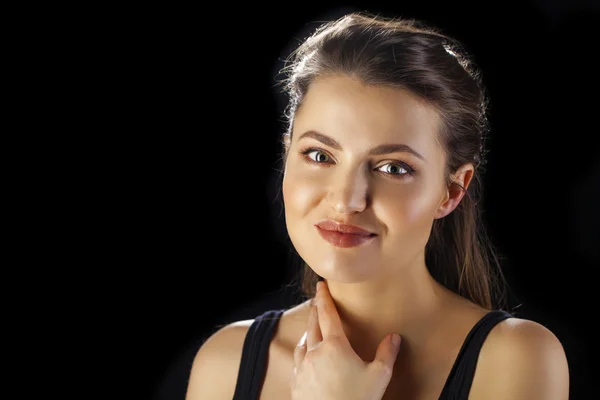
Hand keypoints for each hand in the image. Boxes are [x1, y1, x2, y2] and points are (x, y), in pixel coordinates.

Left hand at [291, 281, 400, 399]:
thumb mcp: (379, 377)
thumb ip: (386, 354)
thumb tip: (394, 337)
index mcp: (334, 346)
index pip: (327, 314)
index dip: (324, 297)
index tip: (321, 285)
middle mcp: (315, 352)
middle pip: (313, 324)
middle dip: (315, 310)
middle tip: (317, 301)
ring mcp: (303, 368)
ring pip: (304, 342)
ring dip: (309, 331)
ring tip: (313, 329)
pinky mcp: (297, 383)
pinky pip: (298, 361)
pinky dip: (303, 352)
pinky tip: (307, 357)